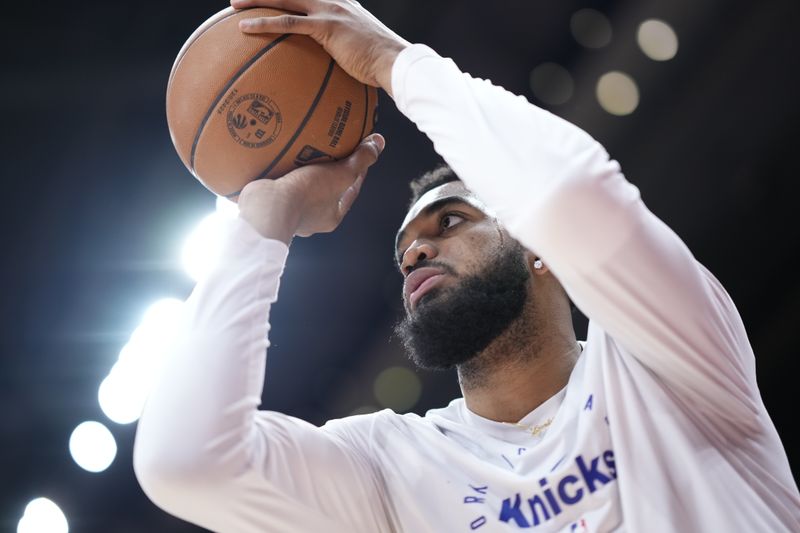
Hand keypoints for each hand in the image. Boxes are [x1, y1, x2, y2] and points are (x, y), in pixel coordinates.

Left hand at [231, 0, 410, 94]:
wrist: (395, 62)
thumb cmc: (382, 65)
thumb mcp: (363, 51)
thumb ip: (346, 51)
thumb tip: (337, 71)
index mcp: (342, 4)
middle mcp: (334, 0)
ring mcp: (329, 10)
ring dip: (257, 0)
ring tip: (234, 4)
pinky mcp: (326, 26)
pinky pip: (287, 22)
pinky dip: (264, 23)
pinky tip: (244, 27)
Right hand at [238, 133, 384, 243]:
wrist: (266, 207)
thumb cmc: (307, 195)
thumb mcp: (341, 174)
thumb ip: (360, 160)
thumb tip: (379, 142)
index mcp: (332, 215)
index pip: (351, 189)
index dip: (357, 170)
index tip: (358, 152)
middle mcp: (312, 217)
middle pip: (325, 188)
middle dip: (328, 170)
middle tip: (329, 147)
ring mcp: (290, 211)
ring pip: (302, 186)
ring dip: (304, 170)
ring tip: (304, 147)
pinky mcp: (272, 203)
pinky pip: (281, 183)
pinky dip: (282, 170)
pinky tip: (280, 154)